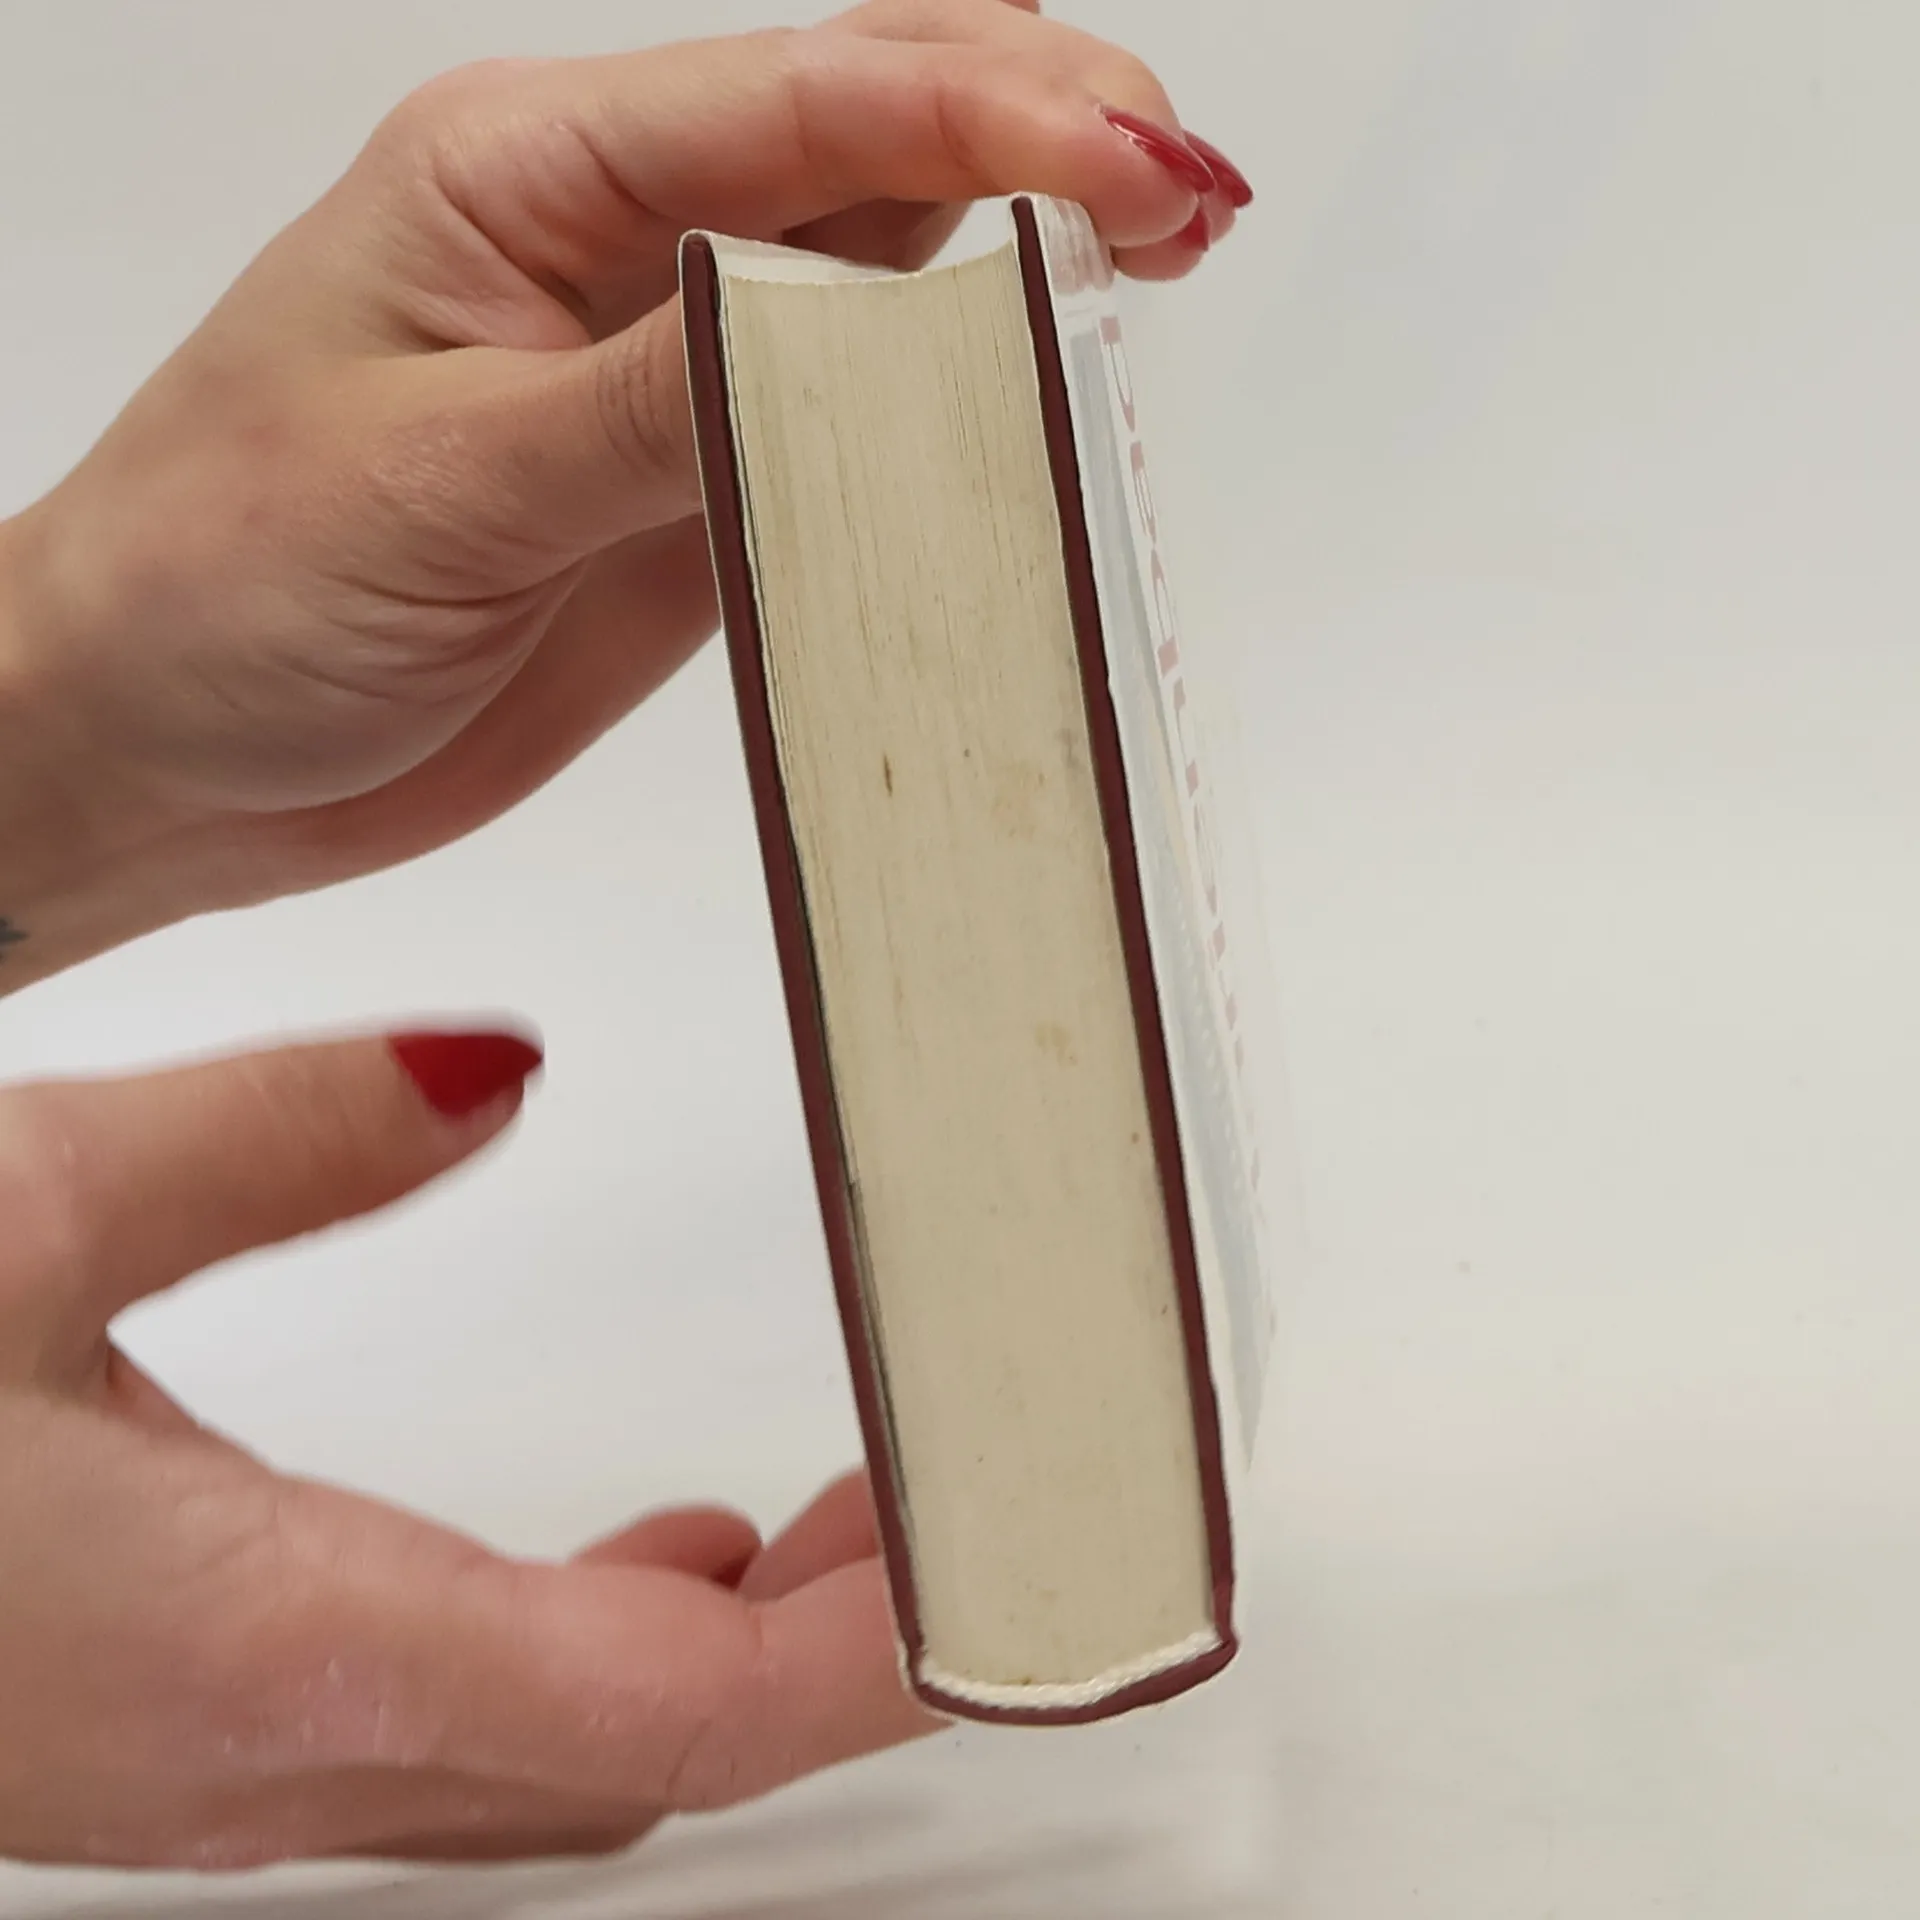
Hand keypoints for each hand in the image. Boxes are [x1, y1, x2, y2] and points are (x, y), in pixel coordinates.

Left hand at [0, 0, 1249, 988]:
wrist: (161, 748)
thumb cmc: (219, 582)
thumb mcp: (440, 481)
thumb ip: (663, 405)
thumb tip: (864, 344)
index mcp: (531, 174)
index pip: (805, 104)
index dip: (994, 119)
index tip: (1142, 165)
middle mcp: (618, 250)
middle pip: (874, 148)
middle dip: (1046, 146)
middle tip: (1193, 199)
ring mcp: (670, 379)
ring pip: (886, 282)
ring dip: (1023, 273)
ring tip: (1163, 273)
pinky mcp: (693, 503)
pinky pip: (855, 444)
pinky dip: (956, 431)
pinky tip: (1033, 422)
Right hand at [0, 1031, 927, 1868]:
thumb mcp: (22, 1215)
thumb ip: (279, 1141)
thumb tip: (487, 1078)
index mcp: (272, 1645)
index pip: (678, 1705)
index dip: (875, 1652)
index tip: (1011, 1562)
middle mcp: (269, 1750)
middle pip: (653, 1740)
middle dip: (841, 1639)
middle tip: (969, 1501)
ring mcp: (222, 1764)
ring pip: (566, 1748)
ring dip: (732, 1641)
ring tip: (845, 1516)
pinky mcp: (183, 1728)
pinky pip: (474, 1725)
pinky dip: (609, 1645)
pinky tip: (644, 1555)